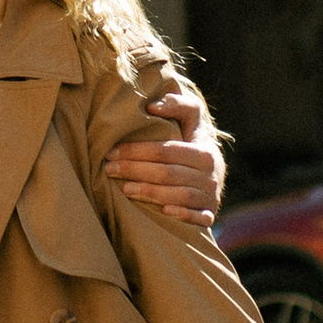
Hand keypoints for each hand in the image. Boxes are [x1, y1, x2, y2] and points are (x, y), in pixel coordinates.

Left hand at [108, 77, 225, 222]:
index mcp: (204, 151)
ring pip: (178, 195)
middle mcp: (211, 175)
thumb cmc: (193, 145)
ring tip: (123, 188)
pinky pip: (198, 217)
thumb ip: (177, 105)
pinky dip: (182, 214)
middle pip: (168, 173)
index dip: (137, 150)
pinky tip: (162, 212)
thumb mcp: (191, 121)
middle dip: (135, 170)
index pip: (166, 150)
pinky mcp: (209, 216)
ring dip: (150, 192)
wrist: (213, 176)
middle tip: (109, 168)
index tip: (111, 150)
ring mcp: (211, 197)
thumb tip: (151, 106)